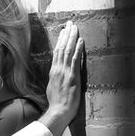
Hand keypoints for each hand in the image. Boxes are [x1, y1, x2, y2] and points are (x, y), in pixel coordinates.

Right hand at [39, 21, 84, 135]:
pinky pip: (75, 59)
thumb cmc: (57, 104)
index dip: (61, 40)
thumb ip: (56, 79)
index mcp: (53, 71)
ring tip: (75, 27)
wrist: (58, 111)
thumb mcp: (53, 88)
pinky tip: (81, 40)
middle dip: (66, 34)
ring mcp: (65, 72)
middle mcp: (58, 69)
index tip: (64, 31)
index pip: (57, 52)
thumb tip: (58, 74)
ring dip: (72, 38)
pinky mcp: (72, 76)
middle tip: (70, 23)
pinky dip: (78, 49)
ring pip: (67, 50)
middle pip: (61, 48)